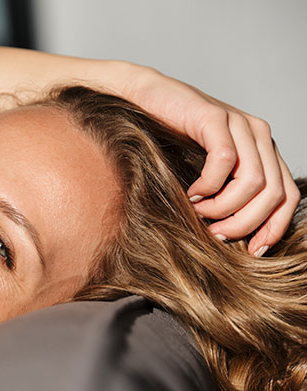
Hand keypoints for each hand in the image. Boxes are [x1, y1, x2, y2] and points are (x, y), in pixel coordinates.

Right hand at [121, 66, 299, 255]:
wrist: (143, 100)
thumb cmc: (169, 141)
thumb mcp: (206, 174)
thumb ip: (227, 194)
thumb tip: (234, 237)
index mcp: (263, 150)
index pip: (287, 196)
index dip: (273, 228)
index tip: (250, 251)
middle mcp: (259, 135)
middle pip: (272, 194)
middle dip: (243, 223)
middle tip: (214, 234)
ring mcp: (240, 124)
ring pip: (253, 182)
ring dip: (222, 207)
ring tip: (197, 211)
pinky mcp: (216, 118)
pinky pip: (225, 162)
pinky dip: (208, 185)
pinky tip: (190, 191)